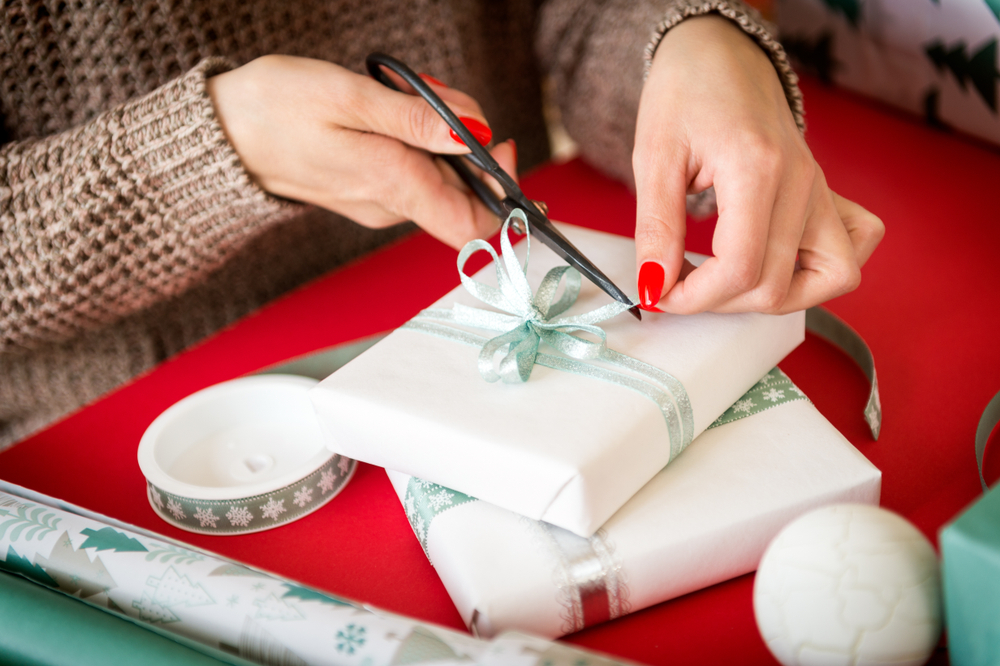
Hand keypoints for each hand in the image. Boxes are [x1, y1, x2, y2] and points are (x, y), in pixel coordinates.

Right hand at [207, 55, 516, 248]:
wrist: (219, 134)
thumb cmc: (275, 109)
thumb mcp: (348, 97)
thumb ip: (416, 119)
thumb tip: (475, 134)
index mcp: (392, 185)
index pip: (473, 225)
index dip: (502, 193)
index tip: (499, 143)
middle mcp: (391, 205)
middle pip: (462, 189)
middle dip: (466, 139)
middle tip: (435, 94)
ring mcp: (379, 201)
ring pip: (437, 174)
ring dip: (438, 132)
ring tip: (401, 92)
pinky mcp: (367, 189)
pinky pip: (412, 169)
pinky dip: (416, 136)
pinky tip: (389, 106)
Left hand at [632, 16, 882, 313]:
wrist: (719, 53)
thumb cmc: (686, 93)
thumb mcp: (654, 157)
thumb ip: (656, 227)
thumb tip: (654, 286)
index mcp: (757, 168)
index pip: (740, 268)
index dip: (694, 297)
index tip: (660, 293)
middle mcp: (802, 183)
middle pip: (776, 285)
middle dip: (718, 302)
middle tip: (677, 284)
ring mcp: (821, 189)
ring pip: (830, 278)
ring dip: (774, 296)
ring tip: (726, 282)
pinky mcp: (827, 193)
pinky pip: (855, 247)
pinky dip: (822, 270)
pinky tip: (778, 262)